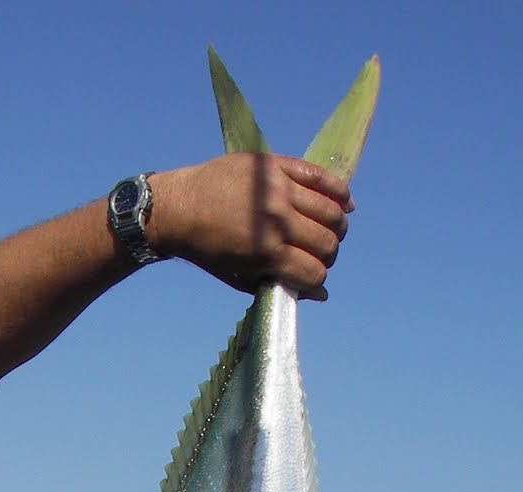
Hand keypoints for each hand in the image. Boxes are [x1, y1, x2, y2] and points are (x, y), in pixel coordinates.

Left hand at [151, 153, 353, 300]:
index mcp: (266, 254)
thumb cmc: (207, 249)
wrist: (178, 207)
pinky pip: (320, 175)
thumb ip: (278, 284)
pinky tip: (344, 202)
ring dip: (337, 225)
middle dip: (328, 254)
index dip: (317, 279)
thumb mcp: (239, 277)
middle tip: (319, 252)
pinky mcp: (276, 166)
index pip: (315, 272)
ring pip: (331, 210)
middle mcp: (277, 221)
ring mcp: (278, 191)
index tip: (310, 275)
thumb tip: (321, 294)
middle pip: (328, 243)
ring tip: (331, 229)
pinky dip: (339, 191)